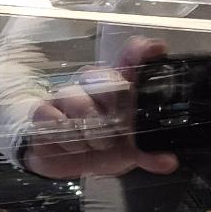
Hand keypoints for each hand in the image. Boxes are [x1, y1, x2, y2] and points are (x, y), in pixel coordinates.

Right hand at [21, 37, 180, 178]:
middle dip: (111, 98)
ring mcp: (66, 96)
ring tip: (97, 144)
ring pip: (73, 96)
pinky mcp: (42, 111)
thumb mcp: (125, 153)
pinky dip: (63, 133)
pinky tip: (73, 145)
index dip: (141, 51)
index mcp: (117, 89)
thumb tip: (169, 162)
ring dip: (87, 124)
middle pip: (100, 75)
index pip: (128, 59)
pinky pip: (49, 115)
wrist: (62, 160)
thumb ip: (146, 154)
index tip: (156, 49)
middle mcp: (92, 86)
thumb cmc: (98, 144)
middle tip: (117, 126)